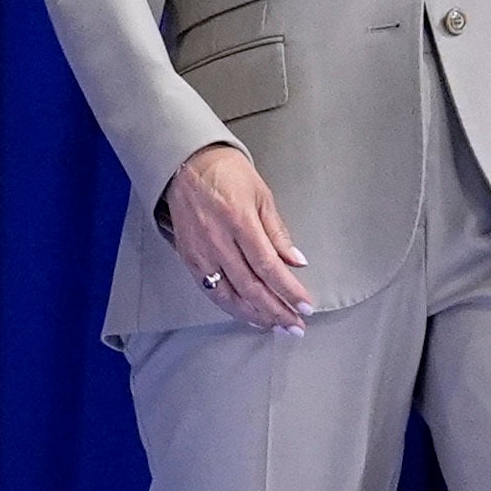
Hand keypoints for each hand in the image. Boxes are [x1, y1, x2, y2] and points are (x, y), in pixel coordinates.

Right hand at [165, 143, 313, 332]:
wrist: (185, 163)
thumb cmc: (225, 172)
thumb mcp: (260, 194)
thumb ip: (277, 231)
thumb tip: (296, 261)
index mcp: (239, 221)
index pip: (268, 266)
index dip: (289, 291)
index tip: (306, 306)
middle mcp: (218, 241)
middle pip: (251, 287)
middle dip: (277, 311)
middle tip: (296, 325)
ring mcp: (200, 252)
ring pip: (230, 296)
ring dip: (256, 316)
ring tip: (276, 326)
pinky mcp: (189, 258)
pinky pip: (210, 291)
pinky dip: (231, 307)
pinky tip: (247, 315)